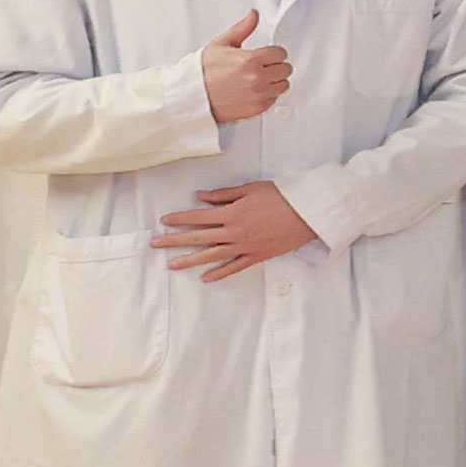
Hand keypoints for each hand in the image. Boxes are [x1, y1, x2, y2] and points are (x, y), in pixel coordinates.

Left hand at [151, 181, 318, 282]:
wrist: (309, 213)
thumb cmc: (283, 196)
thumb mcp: (251, 189)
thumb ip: (224, 194)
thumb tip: (201, 197)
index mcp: (231, 213)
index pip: (197, 217)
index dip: (179, 218)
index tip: (164, 221)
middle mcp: (234, 232)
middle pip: (198, 238)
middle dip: (174, 240)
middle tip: (155, 244)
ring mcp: (245, 246)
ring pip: (211, 255)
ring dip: (190, 260)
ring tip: (172, 265)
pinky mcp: (257, 256)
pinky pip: (234, 267)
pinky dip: (220, 273)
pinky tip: (206, 277)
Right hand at [198, 11, 291, 123]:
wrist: (191, 95)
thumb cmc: (202, 71)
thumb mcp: (221, 44)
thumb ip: (243, 28)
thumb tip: (254, 14)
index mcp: (250, 60)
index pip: (281, 53)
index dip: (272, 52)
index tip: (264, 55)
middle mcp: (257, 78)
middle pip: (286, 69)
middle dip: (275, 66)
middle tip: (260, 66)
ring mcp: (258, 95)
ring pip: (283, 85)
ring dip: (274, 81)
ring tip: (257, 78)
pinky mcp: (257, 108)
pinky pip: (275, 99)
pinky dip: (268, 94)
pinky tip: (253, 90)